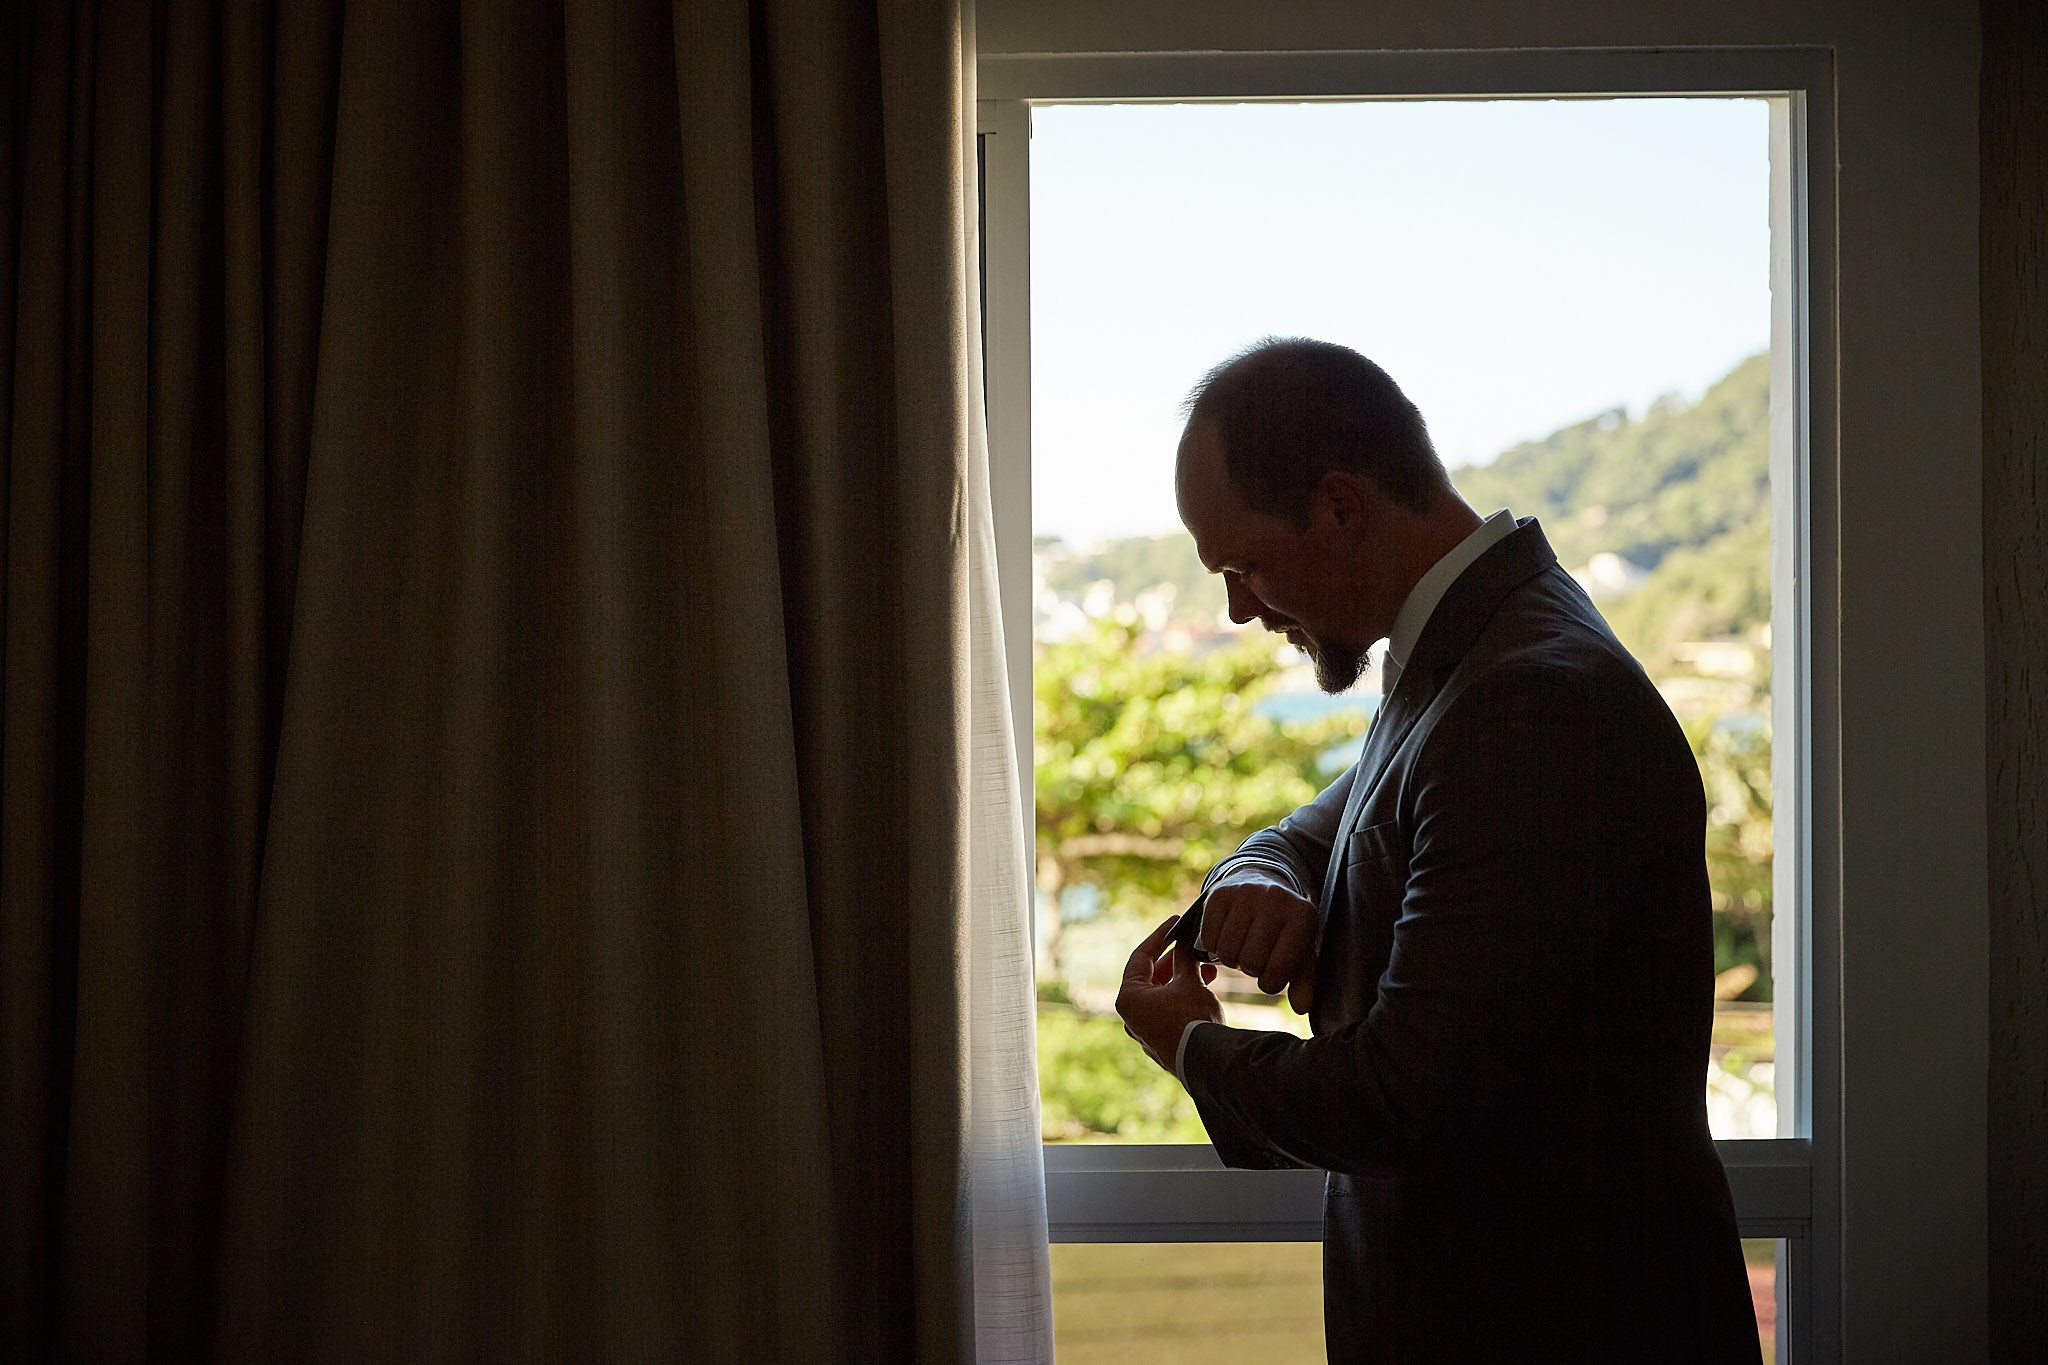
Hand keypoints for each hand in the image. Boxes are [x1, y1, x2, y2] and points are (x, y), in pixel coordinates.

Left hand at [1116, 914, 1222, 1072]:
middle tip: (1193, 944)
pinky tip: (1206, 987)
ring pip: (1163, 994)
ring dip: (1183, 978)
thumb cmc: (1193, 1020)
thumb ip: (1184, 959)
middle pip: (1151, 976)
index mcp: (1129, 998)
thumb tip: (1184, 944)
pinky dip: (1184, 996)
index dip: (1160, 936)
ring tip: (1208, 968)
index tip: (1175, 922)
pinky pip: (1170, 1011)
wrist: (1209, 1063)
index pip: (1140, 957)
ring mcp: (1146, 1032)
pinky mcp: (1162, 1042)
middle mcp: (1131, 1016)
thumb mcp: (1189, 981)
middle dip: (1175, 960)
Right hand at [1197, 879, 1319, 1013]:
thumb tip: (1301, 1008)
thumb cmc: (1284, 929)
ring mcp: (1246, 893)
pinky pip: (1208, 937)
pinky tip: (1226, 937)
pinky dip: (1214, 946)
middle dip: (1251, 969)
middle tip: (1254, 959)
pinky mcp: (1220, 893)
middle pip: (1251, 961)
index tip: (1270, 976)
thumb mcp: (1300, 952)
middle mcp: (1275, 899)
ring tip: (1242, 948)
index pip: (1279, 968)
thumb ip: (1303, 983)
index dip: (1270, 983)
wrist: (1263, 884)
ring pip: (1227, 951)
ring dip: (1232, 959)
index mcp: (1302, 916)